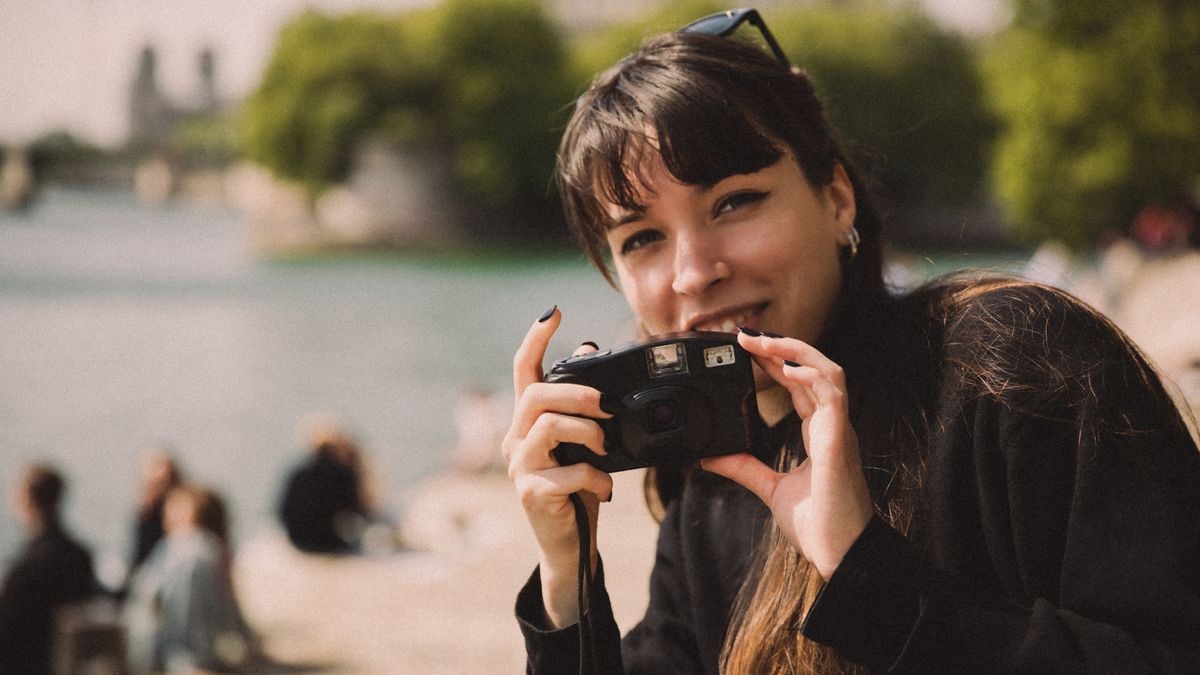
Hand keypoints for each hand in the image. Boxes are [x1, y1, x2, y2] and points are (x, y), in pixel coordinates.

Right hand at [502, 307, 613, 626]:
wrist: (570, 543)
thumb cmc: (577, 489)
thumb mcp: (584, 443)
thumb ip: (581, 405)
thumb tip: (588, 350)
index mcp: (528, 422)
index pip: (522, 370)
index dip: (535, 339)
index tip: (553, 312)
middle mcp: (516, 440)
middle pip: (536, 396)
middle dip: (578, 393)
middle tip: (610, 406)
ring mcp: (519, 467)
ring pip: (548, 426)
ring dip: (587, 432)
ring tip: (605, 447)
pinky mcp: (530, 493)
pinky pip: (568, 472)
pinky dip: (596, 477)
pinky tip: (606, 487)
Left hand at [702, 331, 872, 579]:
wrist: (839, 554)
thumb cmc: (818, 524)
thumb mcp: (770, 489)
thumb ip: (744, 468)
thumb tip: (710, 458)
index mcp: (820, 433)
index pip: (801, 384)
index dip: (777, 361)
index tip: (748, 347)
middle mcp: (832, 426)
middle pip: (813, 369)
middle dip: (782, 347)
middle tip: (745, 334)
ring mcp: (839, 431)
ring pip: (828, 372)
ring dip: (795, 352)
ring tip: (764, 341)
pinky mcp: (840, 442)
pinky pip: (833, 398)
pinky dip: (813, 378)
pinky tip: (789, 369)